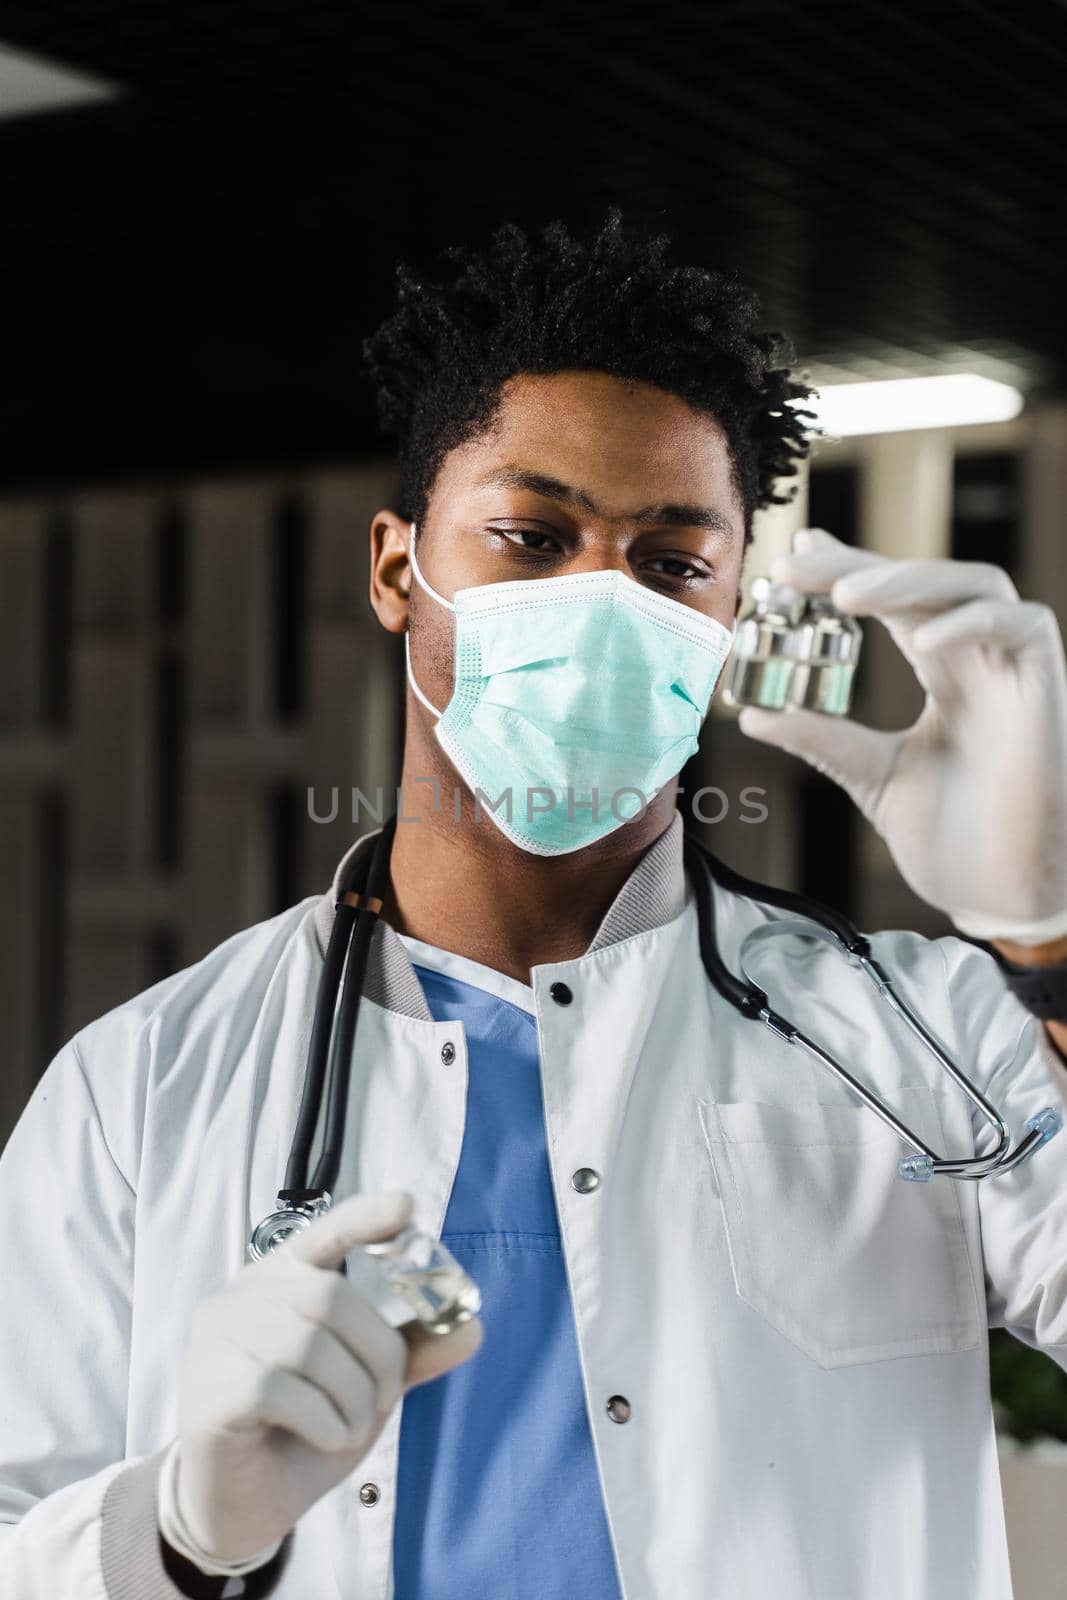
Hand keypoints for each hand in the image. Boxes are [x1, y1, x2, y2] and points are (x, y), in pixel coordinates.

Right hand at [170, 1190, 482, 1564]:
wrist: (243, 1506)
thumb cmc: (304, 1429)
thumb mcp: (368, 1386)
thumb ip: (412, 1352)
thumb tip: (473, 1327)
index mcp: (285, 1278)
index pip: (326, 1231)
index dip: (366, 1216)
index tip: (406, 1208)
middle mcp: (245, 1294)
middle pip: (332, 1296)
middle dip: (378, 1353)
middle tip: (384, 1397)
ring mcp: (219, 1339)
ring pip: (310, 1345)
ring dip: (353, 1396)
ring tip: (350, 1425)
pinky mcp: (210, 1390)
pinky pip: (281, 1390)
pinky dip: (324, 1421)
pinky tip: (326, 1437)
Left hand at [738, 528, 1066, 944]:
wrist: (999, 898)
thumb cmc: (951, 841)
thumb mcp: (870, 775)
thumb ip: (821, 738)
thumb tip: (751, 715)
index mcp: (944, 673)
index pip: (894, 601)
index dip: (848, 570)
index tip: (792, 561)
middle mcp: (980, 660)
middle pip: (924, 583)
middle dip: (860, 566)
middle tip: (795, 566)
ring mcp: (1015, 670)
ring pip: (975, 584)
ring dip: (909, 581)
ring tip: (846, 595)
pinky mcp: (1047, 689)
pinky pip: (1025, 625)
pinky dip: (972, 622)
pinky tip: (920, 640)